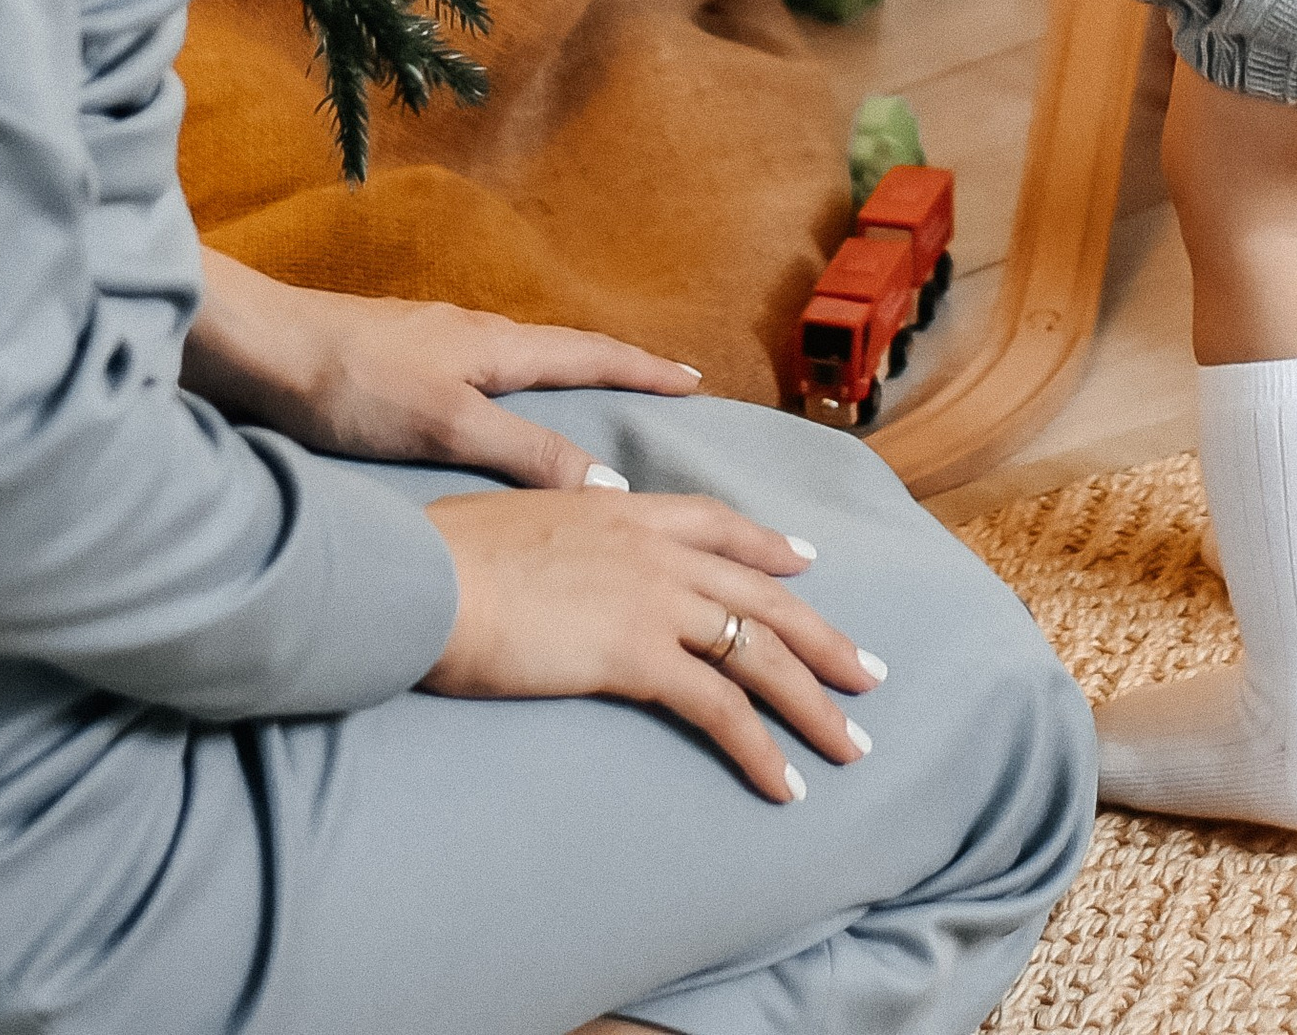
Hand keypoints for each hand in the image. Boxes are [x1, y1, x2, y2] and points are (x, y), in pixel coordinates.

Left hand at [185, 256, 697, 488]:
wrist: (261, 348)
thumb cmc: (354, 385)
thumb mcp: (448, 425)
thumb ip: (526, 452)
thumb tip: (611, 486)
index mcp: (497, 346)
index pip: (591, 355)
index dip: (644, 370)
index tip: (695, 379)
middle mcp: (476, 335)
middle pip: (563, 352)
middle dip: (617, 369)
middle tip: (664, 384)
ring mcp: (436, 344)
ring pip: (519, 362)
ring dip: (565, 380)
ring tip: (591, 403)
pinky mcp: (400, 362)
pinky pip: (481, 374)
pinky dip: (513, 392)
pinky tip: (492, 412)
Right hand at [422, 482, 884, 802]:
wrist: (427, 577)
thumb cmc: (447, 554)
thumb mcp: (517, 520)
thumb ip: (559, 528)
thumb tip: (563, 536)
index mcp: (627, 512)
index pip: (719, 525)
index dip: (768, 545)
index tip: (806, 561)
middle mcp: (656, 549)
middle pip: (764, 594)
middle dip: (822, 637)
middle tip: (869, 672)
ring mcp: (655, 600)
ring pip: (761, 653)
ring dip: (813, 704)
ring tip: (851, 745)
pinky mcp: (639, 656)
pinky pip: (721, 709)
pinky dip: (760, 750)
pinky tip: (785, 783)